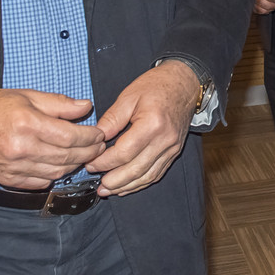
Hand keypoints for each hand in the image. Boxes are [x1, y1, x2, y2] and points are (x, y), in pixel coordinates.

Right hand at [0, 86, 103, 189]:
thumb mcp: (26, 95)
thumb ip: (58, 103)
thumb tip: (86, 107)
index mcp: (27, 123)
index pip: (70, 136)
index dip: (90, 136)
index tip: (99, 133)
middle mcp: (21, 148)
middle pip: (67, 157)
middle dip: (89, 152)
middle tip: (99, 146)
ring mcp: (14, 167)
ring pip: (57, 173)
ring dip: (75, 166)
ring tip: (84, 155)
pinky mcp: (8, 179)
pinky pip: (40, 183)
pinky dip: (55, 176)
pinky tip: (62, 166)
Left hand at [89, 61, 201, 195]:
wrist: (184, 83)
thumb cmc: (156, 86)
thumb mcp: (129, 96)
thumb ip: (112, 119)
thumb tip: (97, 138)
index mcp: (152, 124)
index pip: (124, 152)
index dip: (105, 162)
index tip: (90, 163)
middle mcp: (165, 140)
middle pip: (136, 169)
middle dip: (114, 180)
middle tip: (98, 185)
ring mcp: (172, 148)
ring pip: (147, 176)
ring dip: (126, 186)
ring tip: (108, 191)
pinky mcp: (174, 152)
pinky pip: (156, 173)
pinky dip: (140, 183)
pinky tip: (126, 187)